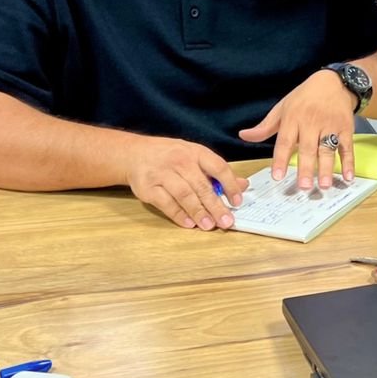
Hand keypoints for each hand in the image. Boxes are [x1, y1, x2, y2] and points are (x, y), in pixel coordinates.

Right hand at [123, 137, 246, 230]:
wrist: (133, 154)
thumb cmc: (168, 156)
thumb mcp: (194, 156)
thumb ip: (217, 172)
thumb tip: (243, 185)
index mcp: (195, 152)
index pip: (218, 167)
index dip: (230, 185)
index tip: (237, 201)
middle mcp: (180, 161)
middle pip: (202, 185)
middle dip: (216, 206)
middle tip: (226, 221)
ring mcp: (162, 174)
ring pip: (184, 195)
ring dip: (199, 212)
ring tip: (209, 225)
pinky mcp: (148, 187)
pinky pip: (166, 203)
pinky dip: (178, 215)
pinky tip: (189, 223)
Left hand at [239, 70, 357, 188]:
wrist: (333, 82)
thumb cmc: (305, 97)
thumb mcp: (282, 108)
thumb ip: (265, 126)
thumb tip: (244, 136)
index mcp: (293, 117)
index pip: (285, 141)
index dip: (281, 159)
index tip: (277, 176)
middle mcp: (311, 122)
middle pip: (307, 148)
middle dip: (305, 168)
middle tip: (303, 187)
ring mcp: (330, 125)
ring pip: (327, 149)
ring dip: (326, 168)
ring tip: (323, 185)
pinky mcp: (345, 128)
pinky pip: (347, 147)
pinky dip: (349, 162)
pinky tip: (348, 176)